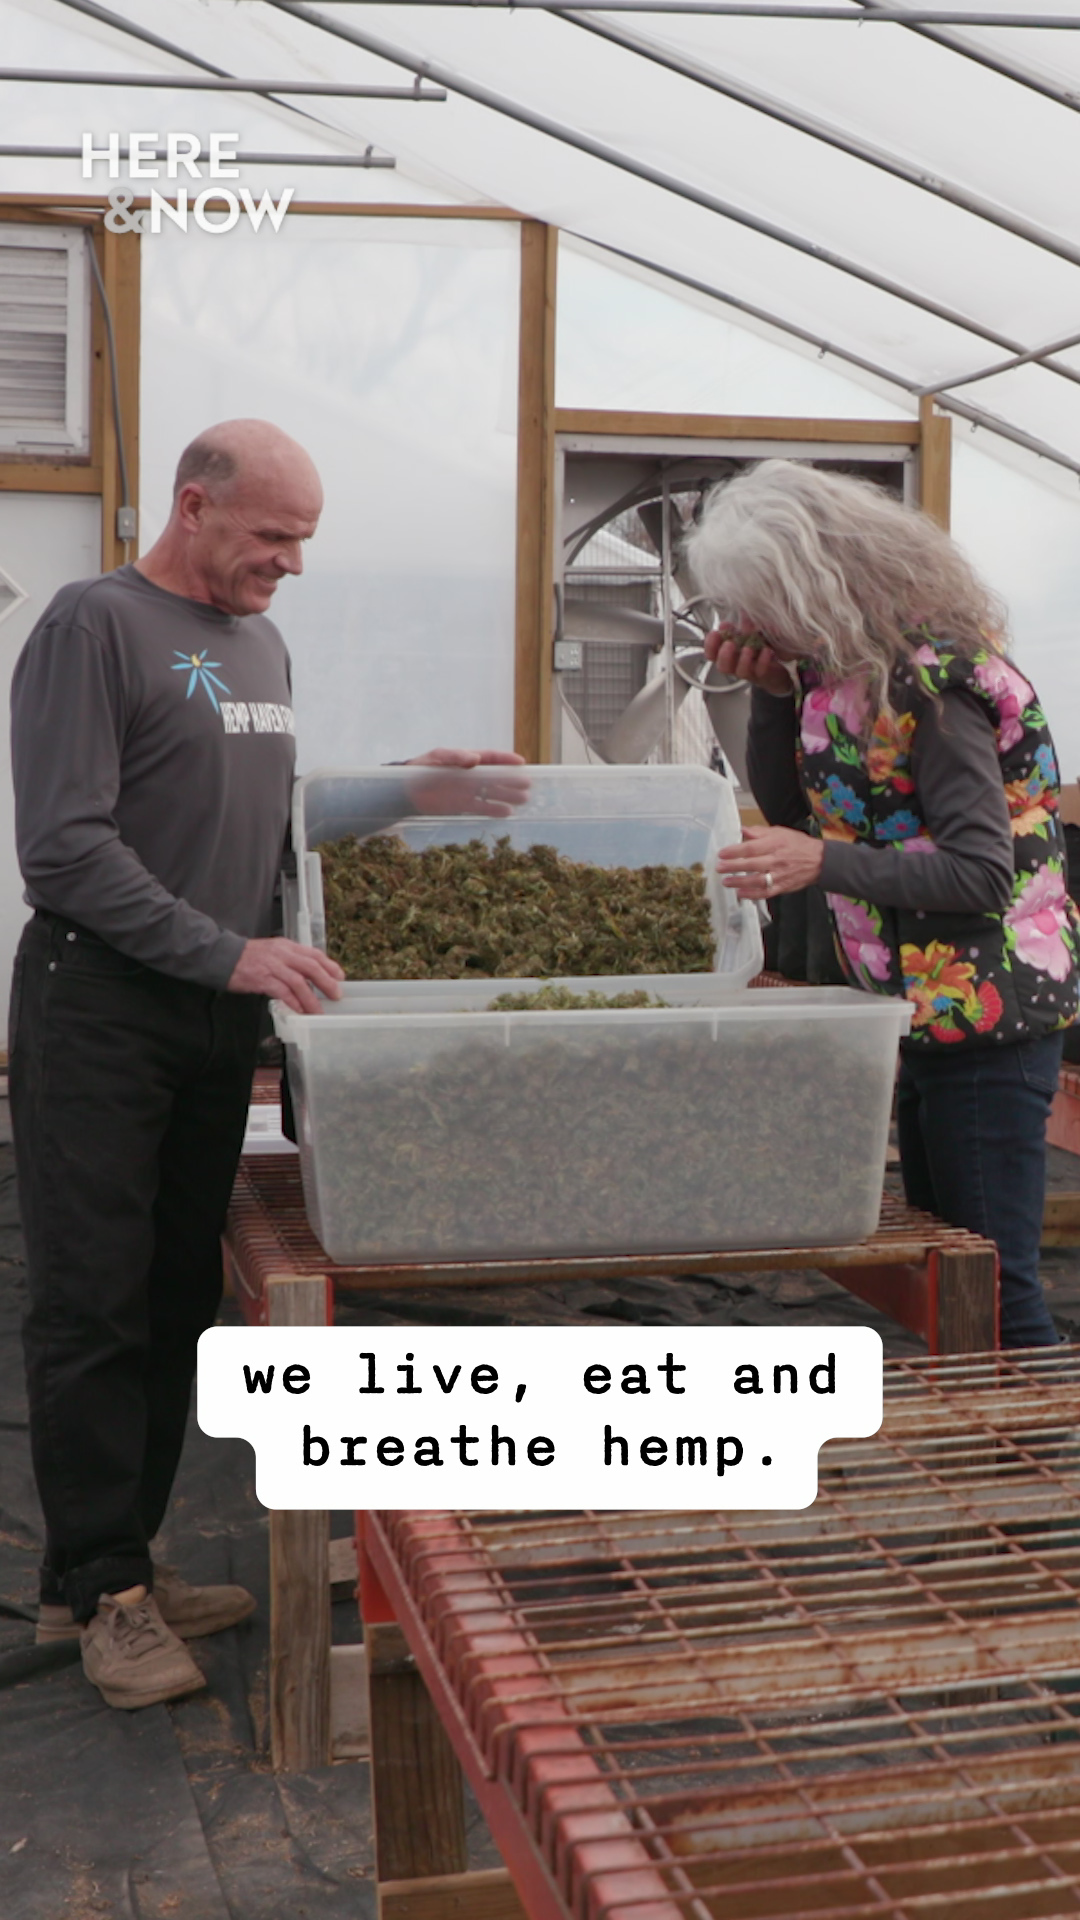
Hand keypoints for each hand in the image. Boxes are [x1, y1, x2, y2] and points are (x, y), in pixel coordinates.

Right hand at [228, 938, 343, 1013]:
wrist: (223, 956)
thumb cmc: (249, 957)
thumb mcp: (273, 951)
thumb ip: (290, 960)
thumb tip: (309, 976)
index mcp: (287, 946)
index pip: (314, 954)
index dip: (329, 965)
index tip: (339, 976)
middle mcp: (282, 954)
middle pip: (311, 967)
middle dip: (327, 982)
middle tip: (336, 995)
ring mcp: (272, 967)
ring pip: (299, 982)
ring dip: (311, 998)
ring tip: (319, 1011)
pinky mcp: (262, 979)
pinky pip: (282, 992)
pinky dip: (293, 1002)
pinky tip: (300, 1011)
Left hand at [404, 747, 530, 817]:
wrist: (404, 791)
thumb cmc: (420, 768)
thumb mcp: (436, 758)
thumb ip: (455, 757)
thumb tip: (475, 759)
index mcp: (466, 759)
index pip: (491, 758)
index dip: (506, 760)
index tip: (521, 763)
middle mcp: (471, 775)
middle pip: (496, 777)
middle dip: (512, 781)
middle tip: (527, 785)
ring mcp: (468, 790)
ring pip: (492, 793)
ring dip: (507, 796)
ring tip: (523, 800)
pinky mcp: (462, 805)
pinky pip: (482, 807)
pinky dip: (494, 810)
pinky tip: (507, 813)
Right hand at [704, 627, 793, 699]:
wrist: (776, 664)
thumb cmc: (756, 647)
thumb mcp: (745, 634)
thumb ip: (736, 628)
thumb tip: (725, 622)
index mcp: (727, 655)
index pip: (711, 654)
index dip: (710, 645)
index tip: (715, 632)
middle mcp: (735, 666)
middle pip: (722, 667)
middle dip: (724, 655)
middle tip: (729, 643)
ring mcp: (749, 672)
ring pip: (740, 672)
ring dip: (743, 660)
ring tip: (748, 648)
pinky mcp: (763, 674)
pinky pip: (760, 671)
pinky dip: (763, 661)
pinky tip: (767, 650)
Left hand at [717, 824, 823, 899]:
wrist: (820, 860)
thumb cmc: (798, 844)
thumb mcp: (780, 832)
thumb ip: (760, 832)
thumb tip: (742, 830)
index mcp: (775, 844)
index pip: (751, 848)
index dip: (735, 851)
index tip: (722, 854)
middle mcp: (776, 860)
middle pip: (752, 864)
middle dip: (733, 867)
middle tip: (719, 868)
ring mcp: (780, 875)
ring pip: (757, 880)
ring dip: (739, 882)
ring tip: (726, 882)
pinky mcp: (783, 887)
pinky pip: (766, 892)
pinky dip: (752, 894)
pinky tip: (740, 894)